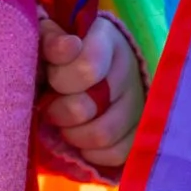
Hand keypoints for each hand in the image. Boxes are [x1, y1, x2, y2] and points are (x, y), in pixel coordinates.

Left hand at [38, 12, 146, 171]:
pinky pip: (118, 153)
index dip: (60, 79)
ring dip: (74, 135)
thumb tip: (68, 48)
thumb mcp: (50, 37)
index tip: (49, 79)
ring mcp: (138, 101)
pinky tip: (82, 141)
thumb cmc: (62, 54)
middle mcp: (128, 69)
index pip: (87, 66)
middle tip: (50, 108)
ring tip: (65, 126)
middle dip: (59, 112)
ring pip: (102, 134)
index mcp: (105, 40)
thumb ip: (51, 41)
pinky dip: (93, 153)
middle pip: (88, 106)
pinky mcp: (141, 130)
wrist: (88, 69)